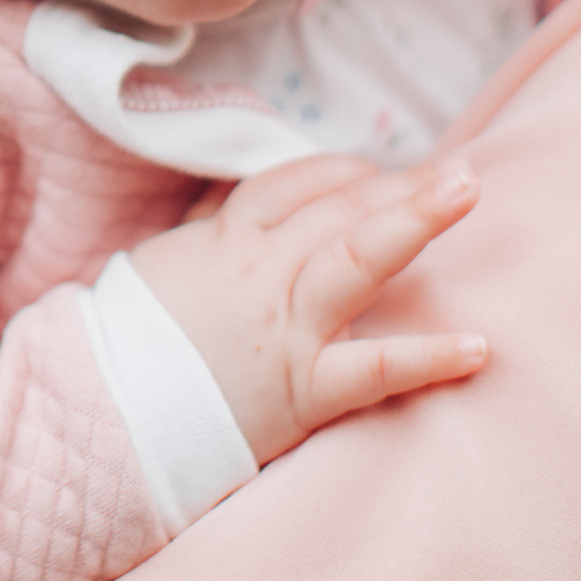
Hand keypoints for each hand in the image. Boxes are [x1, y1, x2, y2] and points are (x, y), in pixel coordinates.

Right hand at [130, 153, 485, 466]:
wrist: (101, 409)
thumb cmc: (133, 342)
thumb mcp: (163, 265)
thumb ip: (209, 235)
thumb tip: (238, 206)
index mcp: (225, 241)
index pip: (294, 184)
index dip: (342, 172)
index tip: (378, 173)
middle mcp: (261, 272)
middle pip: (337, 209)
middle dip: (400, 185)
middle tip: (460, 171)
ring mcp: (284, 327)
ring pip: (355, 259)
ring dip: (414, 221)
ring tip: (467, 191)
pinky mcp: (301, 389)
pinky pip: (373, 368)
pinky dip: (428, 357)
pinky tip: (479, 346)